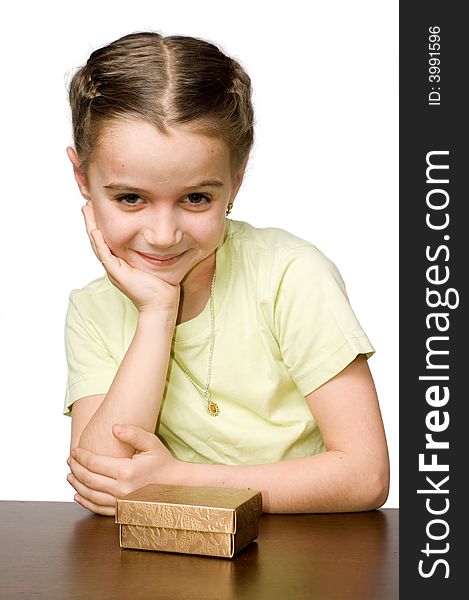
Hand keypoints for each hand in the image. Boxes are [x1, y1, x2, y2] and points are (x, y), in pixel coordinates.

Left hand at [67, 424, 181, 515]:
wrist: (174, 483)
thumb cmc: (161, 461)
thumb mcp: (151, 442)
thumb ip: (133, 433)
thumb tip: (114, 428)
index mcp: (126, 471)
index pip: (94, 464)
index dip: (81, 456)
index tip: (75, 450)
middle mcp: (121, 490)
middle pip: (88, 479)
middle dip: (75, 469)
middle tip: (70, 460)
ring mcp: (121, 503)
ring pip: (89, 495)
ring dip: (76, 485)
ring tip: (70, 475)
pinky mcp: (122, 510)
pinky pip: (97, 508)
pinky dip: (85, 502)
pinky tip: (78, 494)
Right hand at [82, 204, 179, 313]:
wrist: (161, 303)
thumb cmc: (161, 285)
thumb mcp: (152, 261)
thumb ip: (149, 250)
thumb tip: (156, 237)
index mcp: (120, 262)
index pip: (106, 239)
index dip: (100, 224)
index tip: (98, 208)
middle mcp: (113, 265)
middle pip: (97, 239)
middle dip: (91, 222)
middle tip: (86, 205)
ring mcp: (113, 270)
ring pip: (97, 245)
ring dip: (91, 227)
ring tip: (86, 211)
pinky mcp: (117, 274)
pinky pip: (105, 255)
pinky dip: (99, 242)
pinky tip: (95, 230)